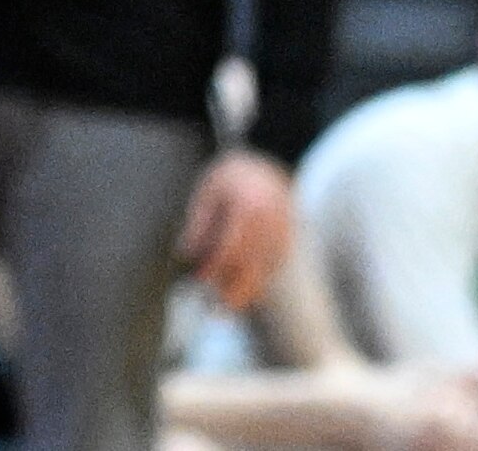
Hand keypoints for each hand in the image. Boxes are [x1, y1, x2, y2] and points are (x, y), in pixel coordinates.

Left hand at [175, 148, 295, 305]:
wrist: (266, 166)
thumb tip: (186, 253)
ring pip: (266, 268)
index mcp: (248, 205)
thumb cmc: (230, 179)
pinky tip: (245, 291)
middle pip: (253, 262)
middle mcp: (271, 220)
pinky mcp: (291, 240)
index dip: (215, 266)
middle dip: (235, 289)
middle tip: (217, 311)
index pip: (231, 244)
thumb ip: (199, 222)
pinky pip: (274, 265)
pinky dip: (260, 279)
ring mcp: (285, 231)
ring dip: (248, 289)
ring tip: (229, 309)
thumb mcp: (208, 191)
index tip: (200, 280)